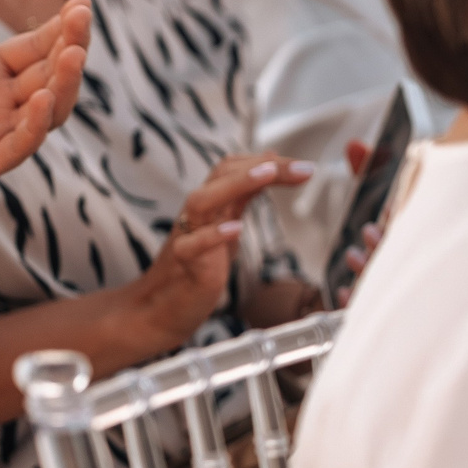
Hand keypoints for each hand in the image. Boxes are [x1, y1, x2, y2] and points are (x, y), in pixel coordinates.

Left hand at [0, 0, 91, 207]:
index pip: (37, 47)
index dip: (61, 27)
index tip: (81, 2)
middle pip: (51, 74)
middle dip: (72, 45)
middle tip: (82, 16)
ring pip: (48, 110)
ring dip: (66, 83)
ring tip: (74, 52)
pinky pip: (18, 147)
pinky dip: (35, 125)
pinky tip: (42, 97)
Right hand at [111, 153, 313, 356]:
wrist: (164, 306)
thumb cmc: (201, 262)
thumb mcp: (229, 221)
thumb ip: (246, 193)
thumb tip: (269, 160)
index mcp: (212, 202)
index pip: (235, 167)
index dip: (268, 162)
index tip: (304, 167)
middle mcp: (198, 213)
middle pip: (221, 174)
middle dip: (263, 167)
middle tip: (302, 168)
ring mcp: (187, 236)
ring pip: (203, 200)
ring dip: (236, 184)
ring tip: (268, 174)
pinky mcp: (183, 264)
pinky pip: (190, 246)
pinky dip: (213, 235)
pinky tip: (237, 228)